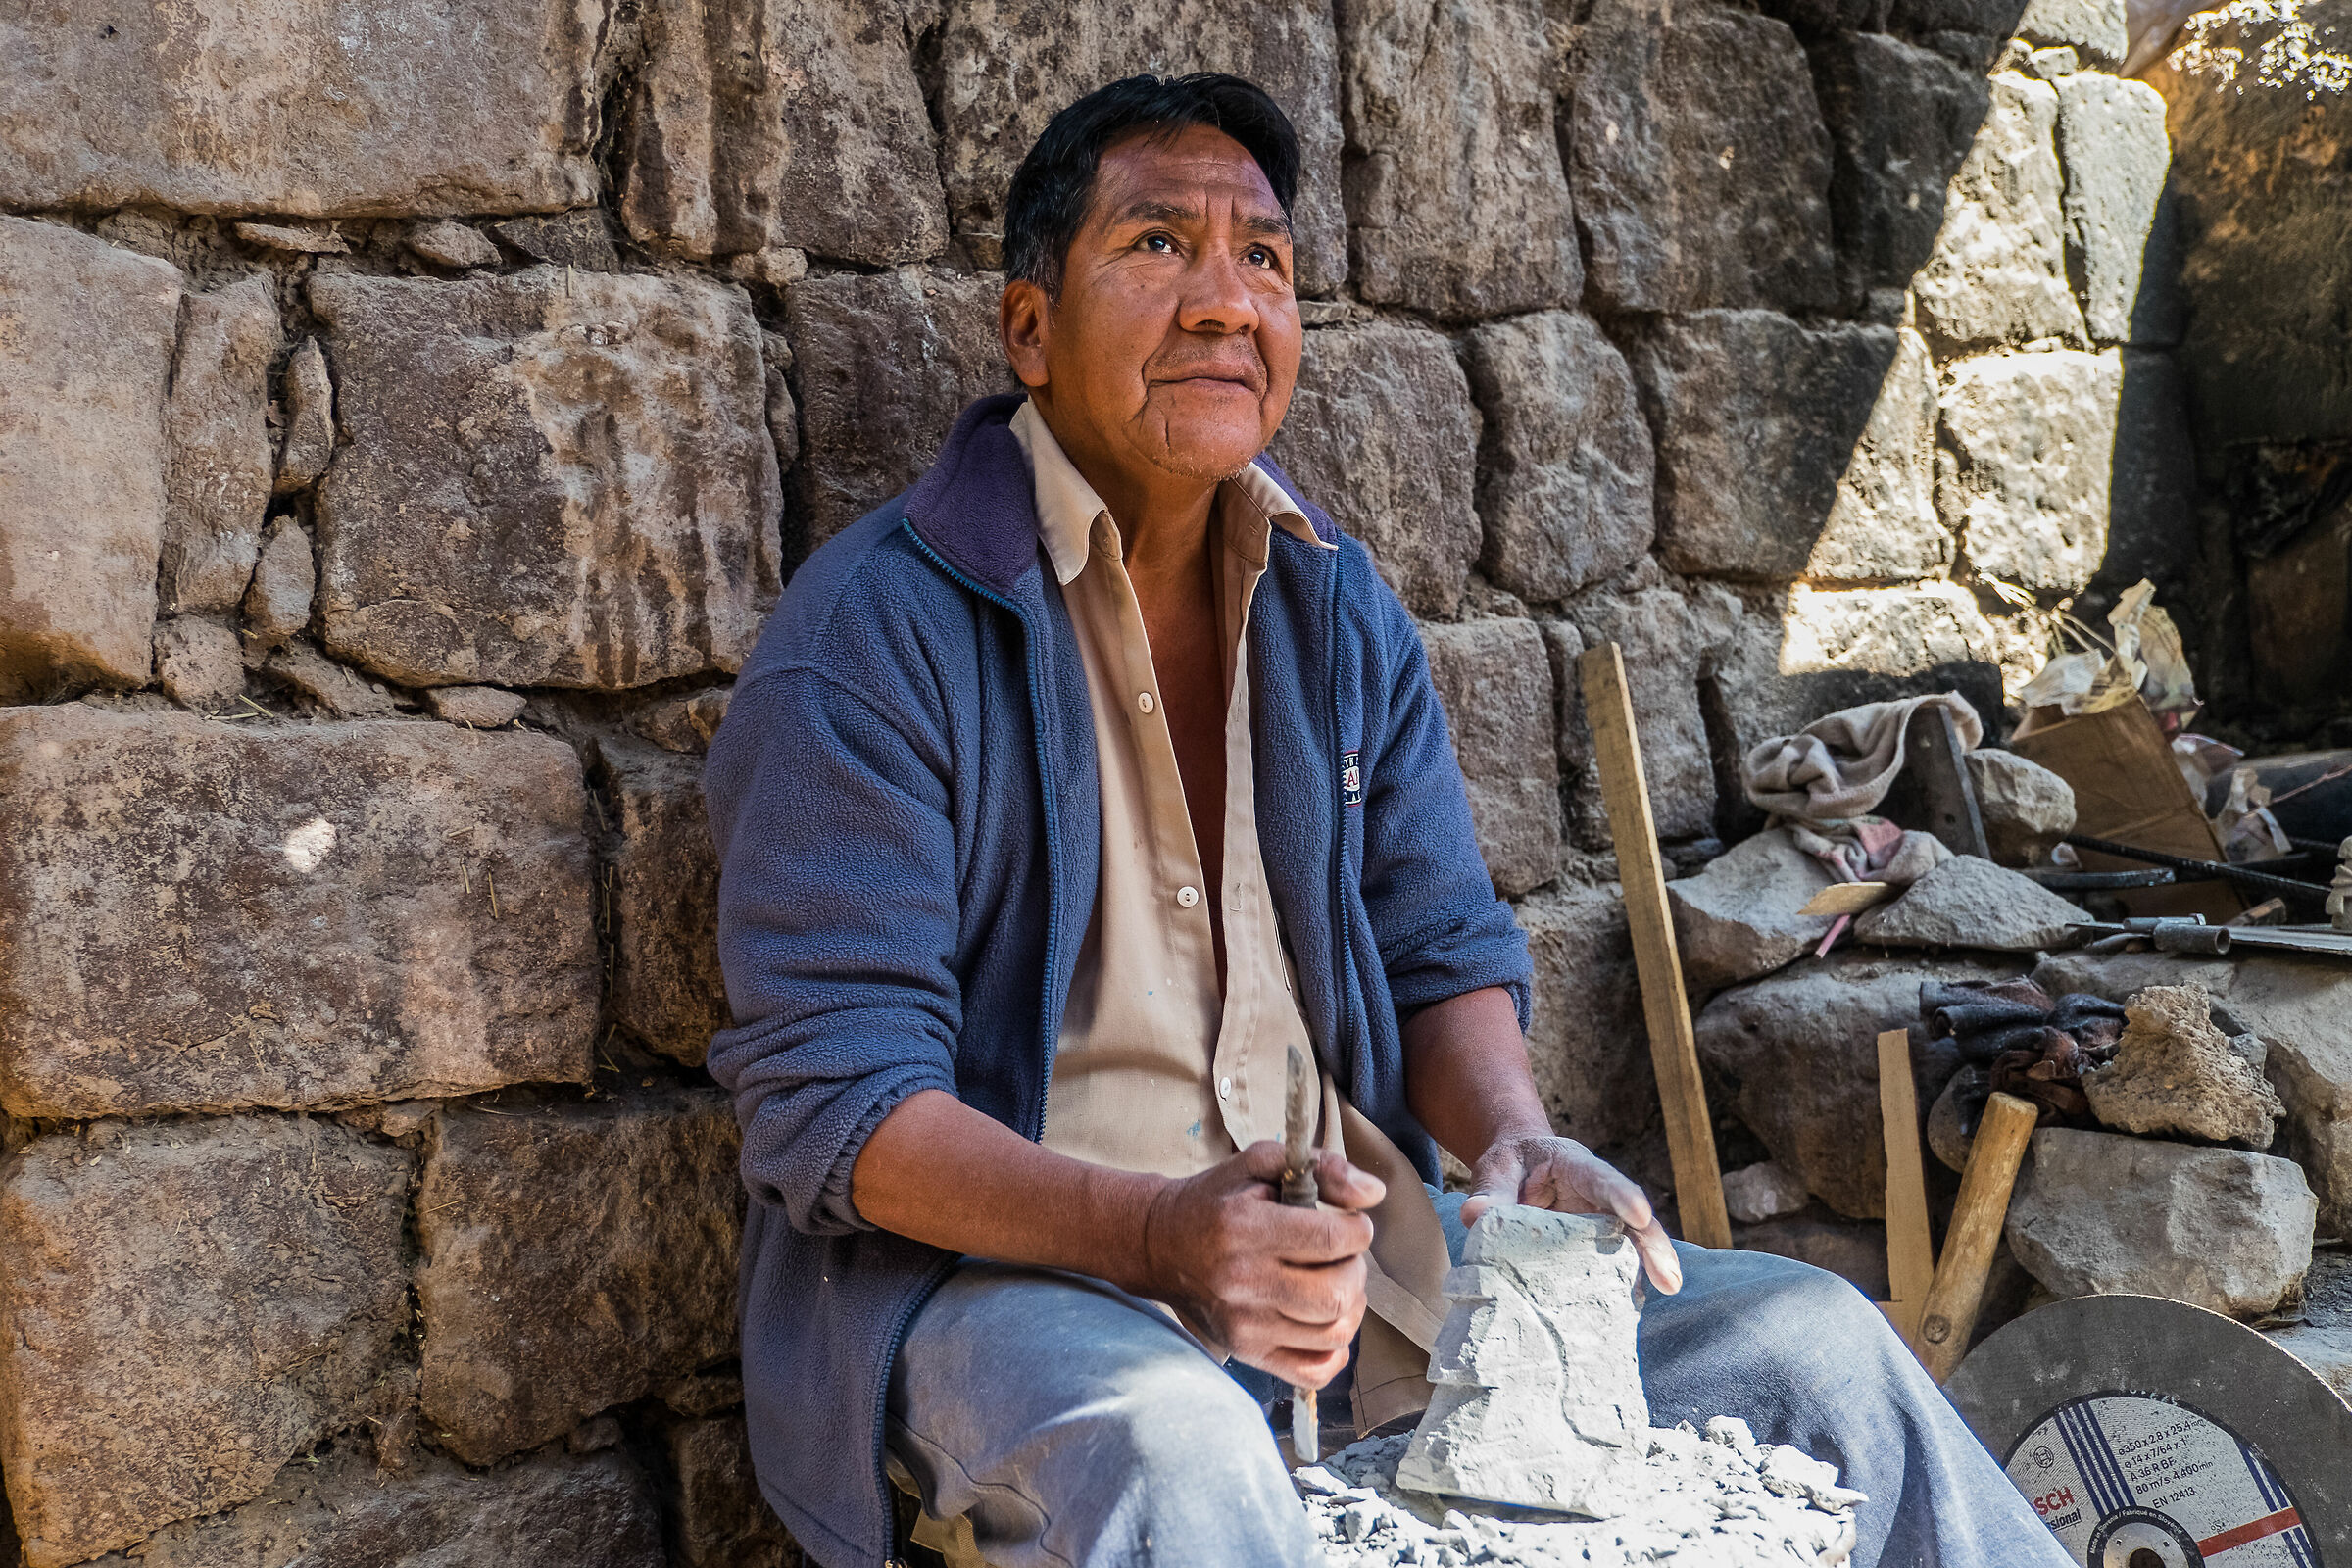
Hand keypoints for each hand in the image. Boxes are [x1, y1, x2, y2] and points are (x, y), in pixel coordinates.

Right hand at [1139, 1140, 1384, 1386]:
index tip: (1348, 1224)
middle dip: (1355, 1269)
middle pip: (1336, 1294)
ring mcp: (1243, 1325)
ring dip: (1350, 1305)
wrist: (1161, 1245)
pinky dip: (1334, 1349)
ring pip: (1333, 1333)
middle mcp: (1242, 1282)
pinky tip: (1324, 1320)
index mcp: (1244, 1228)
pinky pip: (1313, 1371)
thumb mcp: (1261, 1163)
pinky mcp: (1246, 1352)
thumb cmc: (1218, 1200)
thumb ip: (1322, 1168)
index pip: (1332, 1241)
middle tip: (1340, 1255)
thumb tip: (1375, 1193)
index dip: (1357, 1230)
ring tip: (1333, 1282)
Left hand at [1459, 1132, 1681, 1293]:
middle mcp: (1596, 1194)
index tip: (1639, 1213)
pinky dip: (1623, 1283)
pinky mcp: (1593, 1246)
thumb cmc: (1511, 1163)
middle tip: (1669, 1276)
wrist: (1518, 1167)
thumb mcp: (1497, 1168)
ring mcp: (1599, 1221)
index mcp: (1575, 1165)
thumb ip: (1491, 1190)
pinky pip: (1612, 1263)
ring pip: (1630, 1242)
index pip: (1600, 1178)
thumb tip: (1475, 1215)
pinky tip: (1629, 1309)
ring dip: (1649, 1266)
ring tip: (1667, 1289)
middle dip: (1652, 1243)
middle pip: (1630, 1215)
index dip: (1620, 1195)